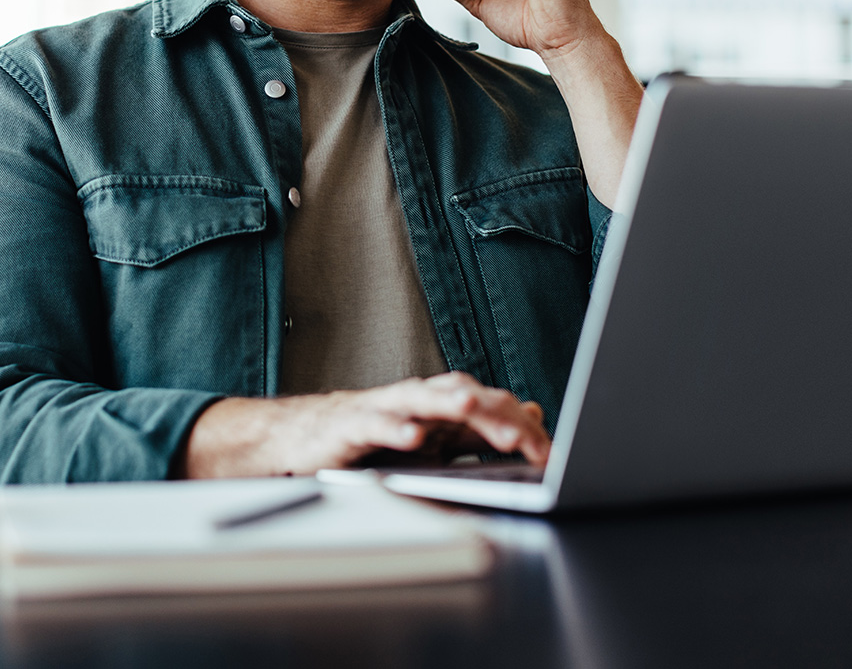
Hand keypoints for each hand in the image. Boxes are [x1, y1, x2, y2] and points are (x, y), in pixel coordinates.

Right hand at [180, 371, 550, 478]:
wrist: (302, 439)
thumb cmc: (370, 440)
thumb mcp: (434, 441)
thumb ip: (480, 430)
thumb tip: (530, 413)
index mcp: (440, 406)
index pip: (489, 408)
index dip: (519, 428)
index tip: (548, 454)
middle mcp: (416, 400)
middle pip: (462, 396)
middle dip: (494, 416)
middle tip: (525, 438)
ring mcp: (383, 409)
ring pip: (420, 399)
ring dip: (447, 403)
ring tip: (471, 410)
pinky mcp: (351, 425)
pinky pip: (375, 424)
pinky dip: (394, 429)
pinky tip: (412, 437)